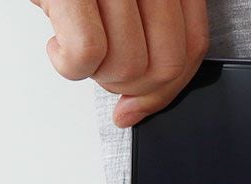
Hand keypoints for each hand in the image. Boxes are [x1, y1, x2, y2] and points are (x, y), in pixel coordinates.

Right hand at [30, 0, 209, 127]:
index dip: (167, 89)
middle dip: (132, 87)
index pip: (192, 47)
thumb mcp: (122, 8)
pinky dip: (68, 64)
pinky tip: (58, 44)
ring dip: (97, 72)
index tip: (138, 104)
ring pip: (129, 65)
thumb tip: (139, 107)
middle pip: (165, 66)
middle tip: (105, 69)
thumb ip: (148, 46)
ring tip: (79, 46)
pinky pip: (87, 52)